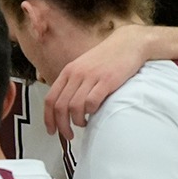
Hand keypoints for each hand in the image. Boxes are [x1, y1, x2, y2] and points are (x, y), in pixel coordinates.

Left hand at [43, 24, 153, 139]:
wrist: (129, 43)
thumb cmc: (107, 58)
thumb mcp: (83, 67)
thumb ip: (73, 83)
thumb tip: (65, 107)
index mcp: (68, 72)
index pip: (50, 99)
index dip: (48, 119)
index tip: (51, 131)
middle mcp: (76, 74)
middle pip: (60, 106)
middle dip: (62, 125)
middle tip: (69, 135)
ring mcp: (91, 77)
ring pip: (74, 107)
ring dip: (76, 121)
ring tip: (83, 124)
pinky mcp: (107, 80)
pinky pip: (92, 102)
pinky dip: (91, 112)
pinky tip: (95, 113)